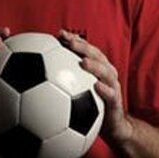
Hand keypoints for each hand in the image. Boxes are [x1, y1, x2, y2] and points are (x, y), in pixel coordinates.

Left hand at [57, 29, 132, 145]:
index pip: (86, 47)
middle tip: (70, 42)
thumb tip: (43, 61)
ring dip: (95, 65)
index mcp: (97, 64)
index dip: (74, 39)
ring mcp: (112, 85)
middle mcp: (106, 71)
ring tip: (84, 62)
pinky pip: (111, 95)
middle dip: (83, 47)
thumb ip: (66, 72)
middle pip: (96, 54)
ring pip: (106, 72)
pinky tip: (96, 87)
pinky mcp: (115, 101)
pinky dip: (104, 90)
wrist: (111, 124)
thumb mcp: (79, 86)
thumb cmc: (92, 101)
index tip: (60, 33)